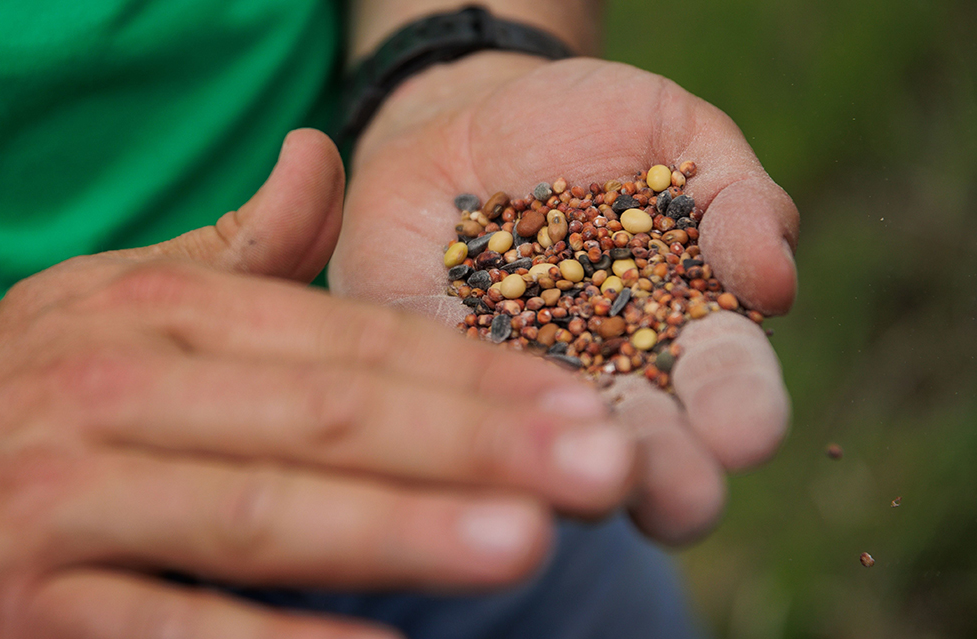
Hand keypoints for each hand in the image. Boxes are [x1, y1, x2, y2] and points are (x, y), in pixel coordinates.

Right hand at [0, 130, 636, 638]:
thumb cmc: (37, 387)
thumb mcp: (119, 295)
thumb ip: (233, 246)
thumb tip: (320, 152)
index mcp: (158, 312)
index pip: (346, 341)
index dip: (472, 373)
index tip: (582, 402)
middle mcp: (116, 393)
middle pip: (327, 418)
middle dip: (473, 445)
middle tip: (602, 467)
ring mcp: (67, 503)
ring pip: (262, 515)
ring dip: (400, 531)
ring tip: (527, 545)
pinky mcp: (30, 608)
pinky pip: (175, 631)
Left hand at [331, 53, 799, 544]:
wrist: (470, 120)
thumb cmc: (592, 130)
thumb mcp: (677, 138)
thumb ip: (736, 201)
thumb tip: (775, 282)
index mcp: (678, 331)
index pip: (723, 381)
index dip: (740, 408)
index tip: (748, 434)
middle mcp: (601, 376)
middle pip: (641, 440)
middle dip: (664, 474)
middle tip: (681, 501)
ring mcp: (513, 378)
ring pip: (543, 438)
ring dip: (565, 468)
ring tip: (585, 483)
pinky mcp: (430, 361)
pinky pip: (440, 389)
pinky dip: (457, 405)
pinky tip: (469, 418)